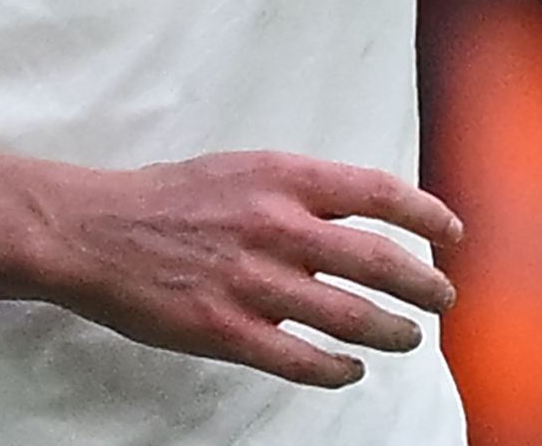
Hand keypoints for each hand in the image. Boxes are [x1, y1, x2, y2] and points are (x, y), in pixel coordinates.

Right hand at [0, 137, 460, 391]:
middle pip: (378, 261)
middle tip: (441, 298)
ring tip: (407, 338)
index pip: (377, 193)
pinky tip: (350, 371)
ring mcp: (251, 281)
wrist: (90, 230)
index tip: (451, 233)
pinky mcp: (225, 328)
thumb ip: (297, 190)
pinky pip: (301, 359)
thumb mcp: (237, 169)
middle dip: (423, 285)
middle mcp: (274, 225)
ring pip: (350, 317)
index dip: (426, 215)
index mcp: (279, 177)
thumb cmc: (165, 198)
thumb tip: (360, 212)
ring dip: (391, 332)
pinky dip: (337, 370)